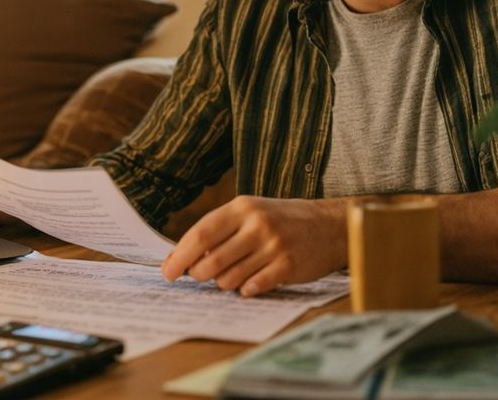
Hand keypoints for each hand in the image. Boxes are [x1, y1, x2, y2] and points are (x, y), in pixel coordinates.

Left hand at [161, 195, 346, 296]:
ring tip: (233, 276)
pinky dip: (246, 290)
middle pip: (211, 260)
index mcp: (242, 208)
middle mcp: (256, 225)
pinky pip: (253, 287)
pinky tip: (250, 284)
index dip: (179, 256)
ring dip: (224, 283)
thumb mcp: (252, 213)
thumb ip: (221, 231)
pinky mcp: (287, 266)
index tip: (167, 272)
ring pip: (229, 277)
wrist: (330, 225)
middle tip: (199, 277)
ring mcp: (273, 246)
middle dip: (198, 274)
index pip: (200, 234)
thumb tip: (183, 256)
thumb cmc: (283, 220)